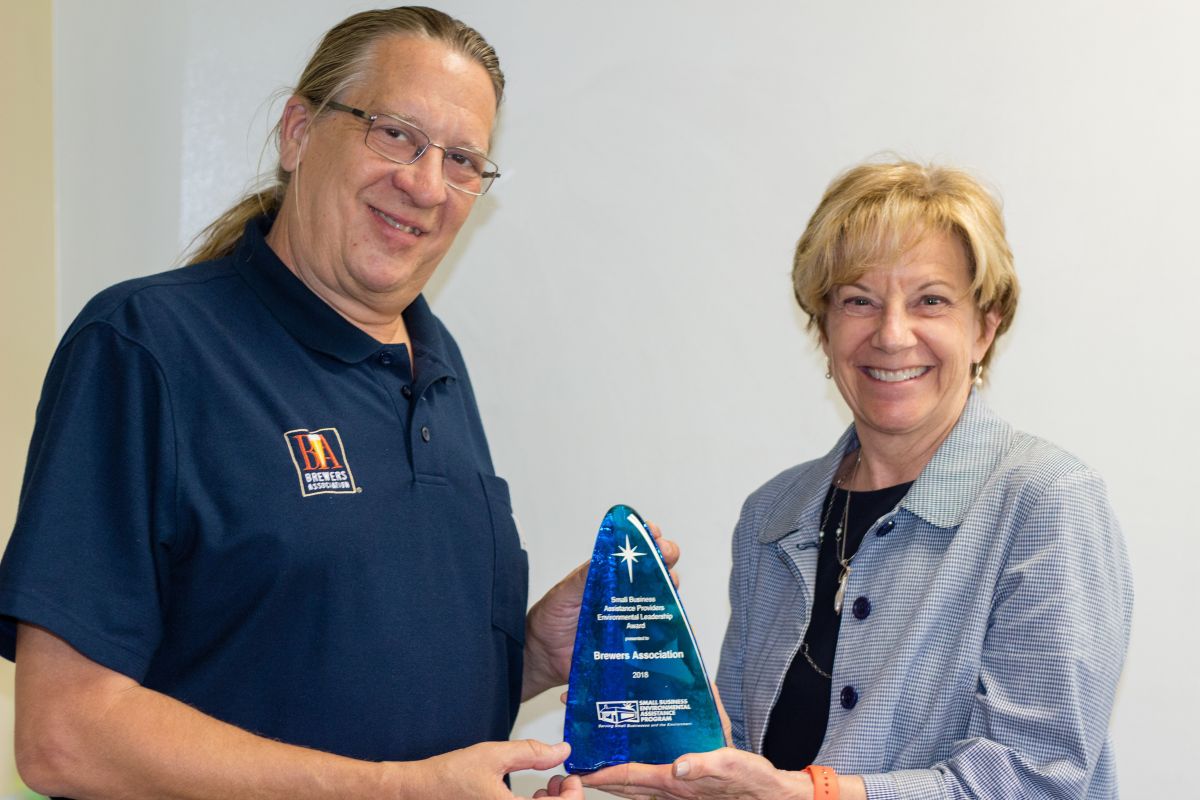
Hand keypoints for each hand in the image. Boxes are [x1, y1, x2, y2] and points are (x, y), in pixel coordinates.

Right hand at [390, 739, 578, 799]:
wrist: (418, 792)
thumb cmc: (448, 777)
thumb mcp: (493, 756)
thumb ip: (531, 752)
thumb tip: (561, 751)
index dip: (574, 794)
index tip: (571, 777)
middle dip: (563, 799)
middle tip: (559, 779)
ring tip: (543, 784)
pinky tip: (528, 793)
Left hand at [524, 522, 679, 700]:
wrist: (543, 656)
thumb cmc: (550, 621)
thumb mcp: (564, 593)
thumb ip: (584, 576)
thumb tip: (605, 555)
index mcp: (607, 575)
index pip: (633, 551)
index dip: (647, 538)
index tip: (654, 532)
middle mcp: (623, 594)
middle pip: (655, 570)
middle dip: (666, 557)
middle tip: (666, 554)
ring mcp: (630, 617)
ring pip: (662, 598)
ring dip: (671, 589)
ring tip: (670, 586)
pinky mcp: (633, 643)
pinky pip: (658, 635)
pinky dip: (673, 630)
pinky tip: (677, 626)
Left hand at [580, 748, 805, 799]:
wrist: (770, 795)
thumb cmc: (752, 781)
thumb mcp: (732, 764)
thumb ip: (705, 764)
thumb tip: (679, 765)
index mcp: (675, 782)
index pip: (629, 776)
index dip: (602, 773)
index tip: (579, 768)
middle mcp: (671, 789)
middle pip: (624, 784)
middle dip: (598, 776)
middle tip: (575, 766)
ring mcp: (676, 792)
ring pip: (633, 788)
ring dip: (612, 779)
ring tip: (592, 767)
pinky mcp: (684, 790)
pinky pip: (649, 787)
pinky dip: (632, 780)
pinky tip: (629, 770)